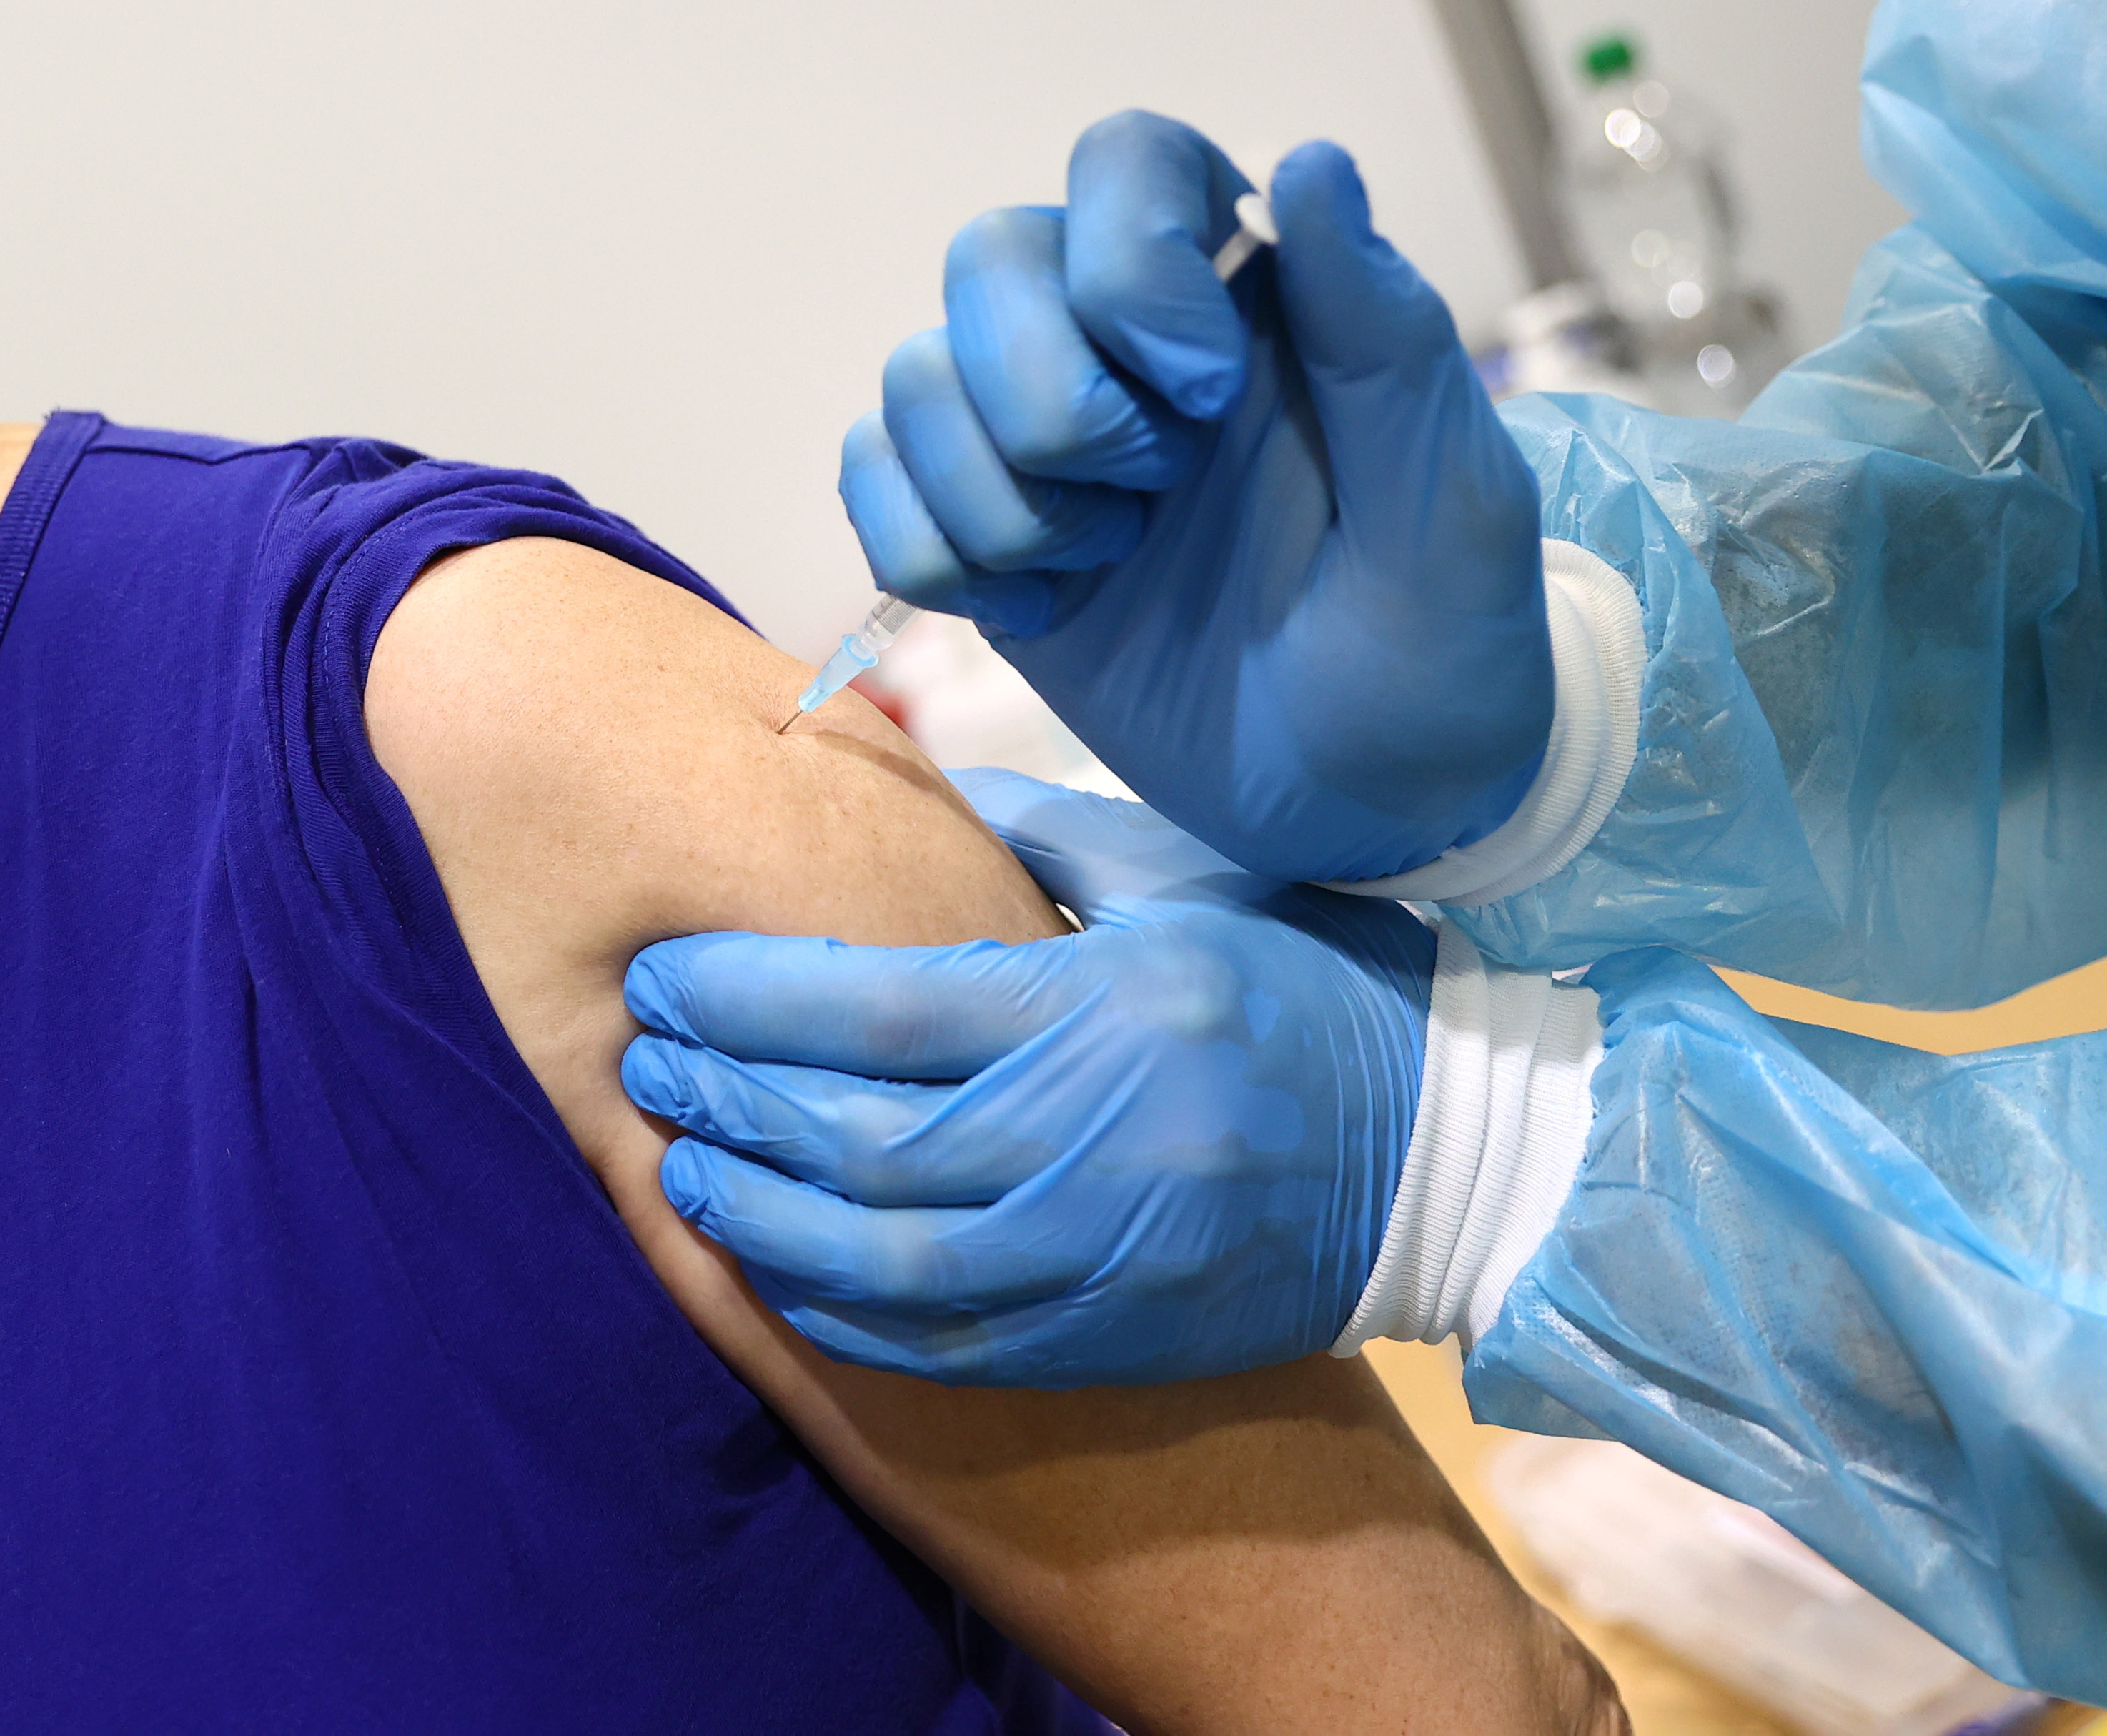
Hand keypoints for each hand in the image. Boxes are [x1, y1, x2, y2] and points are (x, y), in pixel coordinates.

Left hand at [620, 773, 1433, 1386]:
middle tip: (643, 1061)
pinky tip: (771, 1261)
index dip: (741, 993)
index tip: (662, 971)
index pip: (873, 1002)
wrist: (1463, 1156)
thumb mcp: (1187, 878)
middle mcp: (1103, 1135)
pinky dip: (835, 1306)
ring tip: (680, 1159)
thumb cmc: (1313, 986)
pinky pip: (939, 1342)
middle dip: (722, 1096)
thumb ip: (1029, 835)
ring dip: (754, 1211)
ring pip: (874, 1255)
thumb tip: (881, 765)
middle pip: (849, 1133)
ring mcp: (1111, 1252)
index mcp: (1111, 1000)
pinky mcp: (1117, 1334)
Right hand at [846, 112, 1550, 883]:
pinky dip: (931, 549)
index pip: (1127, 162)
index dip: (1127, 259)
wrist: (1371, 809)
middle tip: (1154, 500)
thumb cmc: (1440, 647)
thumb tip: (1312, 161)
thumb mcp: (1456, 501)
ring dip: (999, 493)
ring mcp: (1038, 436)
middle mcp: (1124, 343)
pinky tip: (1035, 609)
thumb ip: (1383, 332)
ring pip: (915, 374)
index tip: (1206, 396)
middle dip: (1049, 398)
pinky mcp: (979, 530)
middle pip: (990, 257)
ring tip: (1105, 565)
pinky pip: (869, 475)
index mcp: (1246, 300)